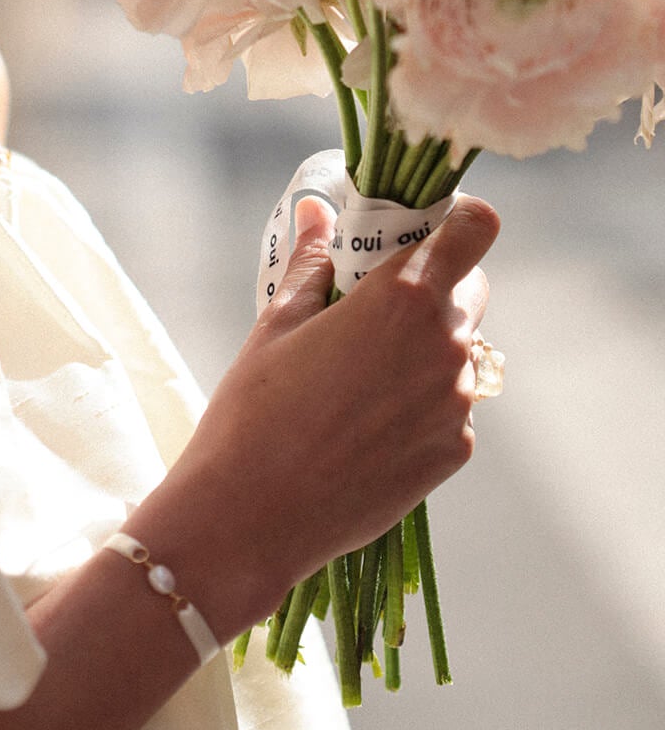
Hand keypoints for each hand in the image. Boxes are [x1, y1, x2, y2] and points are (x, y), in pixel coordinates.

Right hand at [129, 192, 498, 642]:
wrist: (252, 516)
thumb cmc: (254, 410)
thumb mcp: (277, 323)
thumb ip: (311, 263)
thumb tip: (315, 213)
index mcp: (404, 298)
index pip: (477, 229)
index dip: (460, 222)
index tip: (428, 232)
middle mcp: (446, 346)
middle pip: (471, 290)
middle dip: (435, 288)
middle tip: (376, 309)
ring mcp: (457, 404)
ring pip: (460, 353)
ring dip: (426, 350)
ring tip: (359, 379)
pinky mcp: (454, 452)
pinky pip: (452, 407)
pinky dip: (422, 404)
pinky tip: (366, 425)